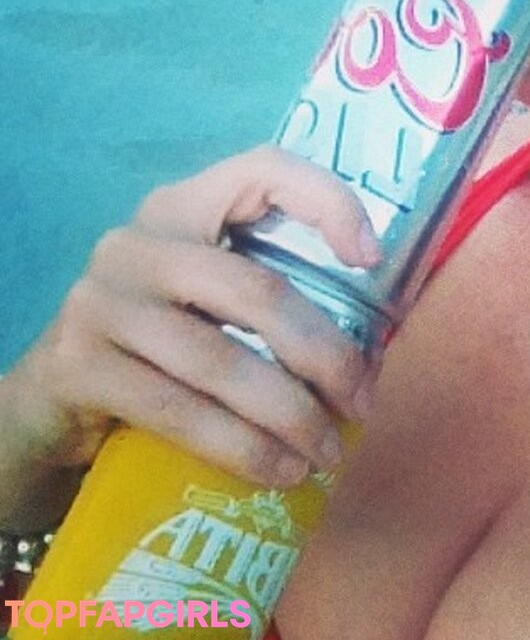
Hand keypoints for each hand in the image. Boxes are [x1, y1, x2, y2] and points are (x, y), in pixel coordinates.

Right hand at [2, 146, 381, 494]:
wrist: (49, 405)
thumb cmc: (156, 348)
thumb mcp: (209, 304)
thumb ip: (271, 303)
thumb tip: (370, 360)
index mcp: (184, 208)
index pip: (263, 169)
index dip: (327, 203)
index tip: (371, 261)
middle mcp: (139, 242)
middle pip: (258, 290)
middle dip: (326, 355)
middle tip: (362, 405)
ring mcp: (101, 300)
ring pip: (223, 361)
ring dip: (290, 416)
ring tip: (327, 452)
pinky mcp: (77, 365)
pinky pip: (180, 411)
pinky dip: (241, 448)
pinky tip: (279, 471)